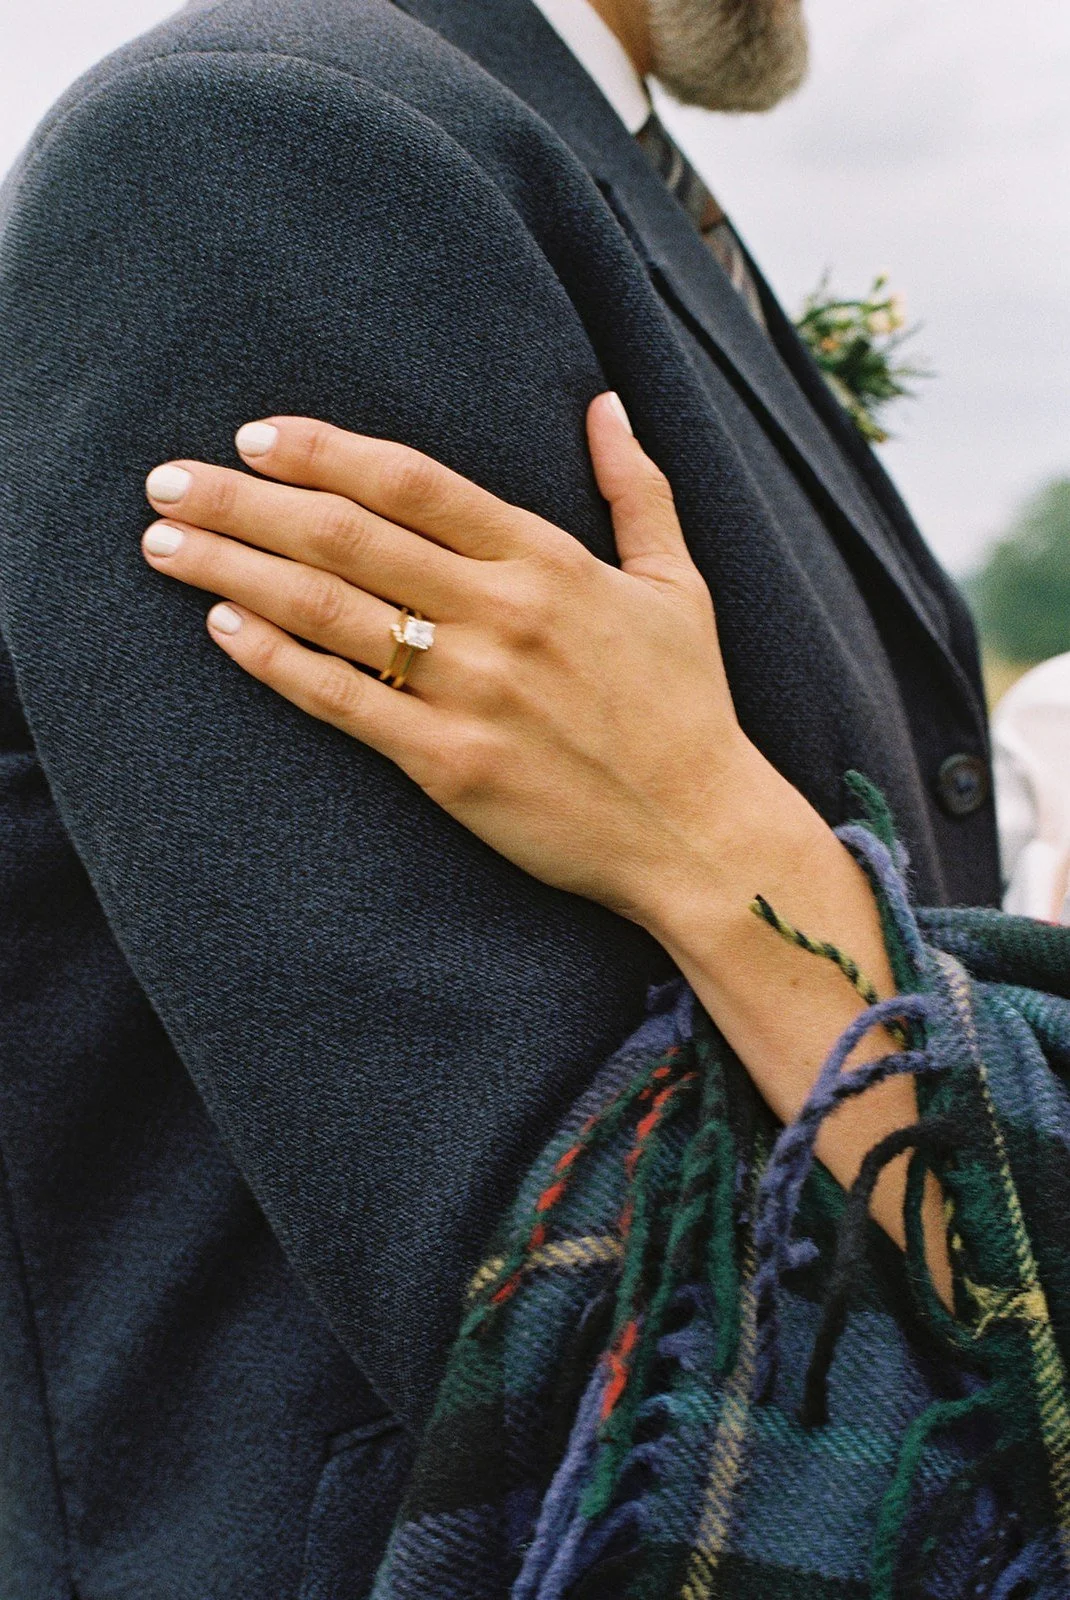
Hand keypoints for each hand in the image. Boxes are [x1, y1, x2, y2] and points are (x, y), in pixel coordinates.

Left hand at [141, 397, 949, 1298]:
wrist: (699, 831)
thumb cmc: (688, 707)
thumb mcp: (679, 585)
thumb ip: (637, 489)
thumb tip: (607, 403)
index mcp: (549, 562)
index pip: (414, 482)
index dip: (326, 451)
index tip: (256, 435)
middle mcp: (500, 615)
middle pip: (346, 536)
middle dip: (243, 501)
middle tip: (165, 480)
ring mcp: (469, 690)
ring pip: (328, 612)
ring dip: (235, 571)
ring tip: (163, 544)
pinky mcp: (446, 763)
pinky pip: (341, 701)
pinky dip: (276, 661)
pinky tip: (221, 628)